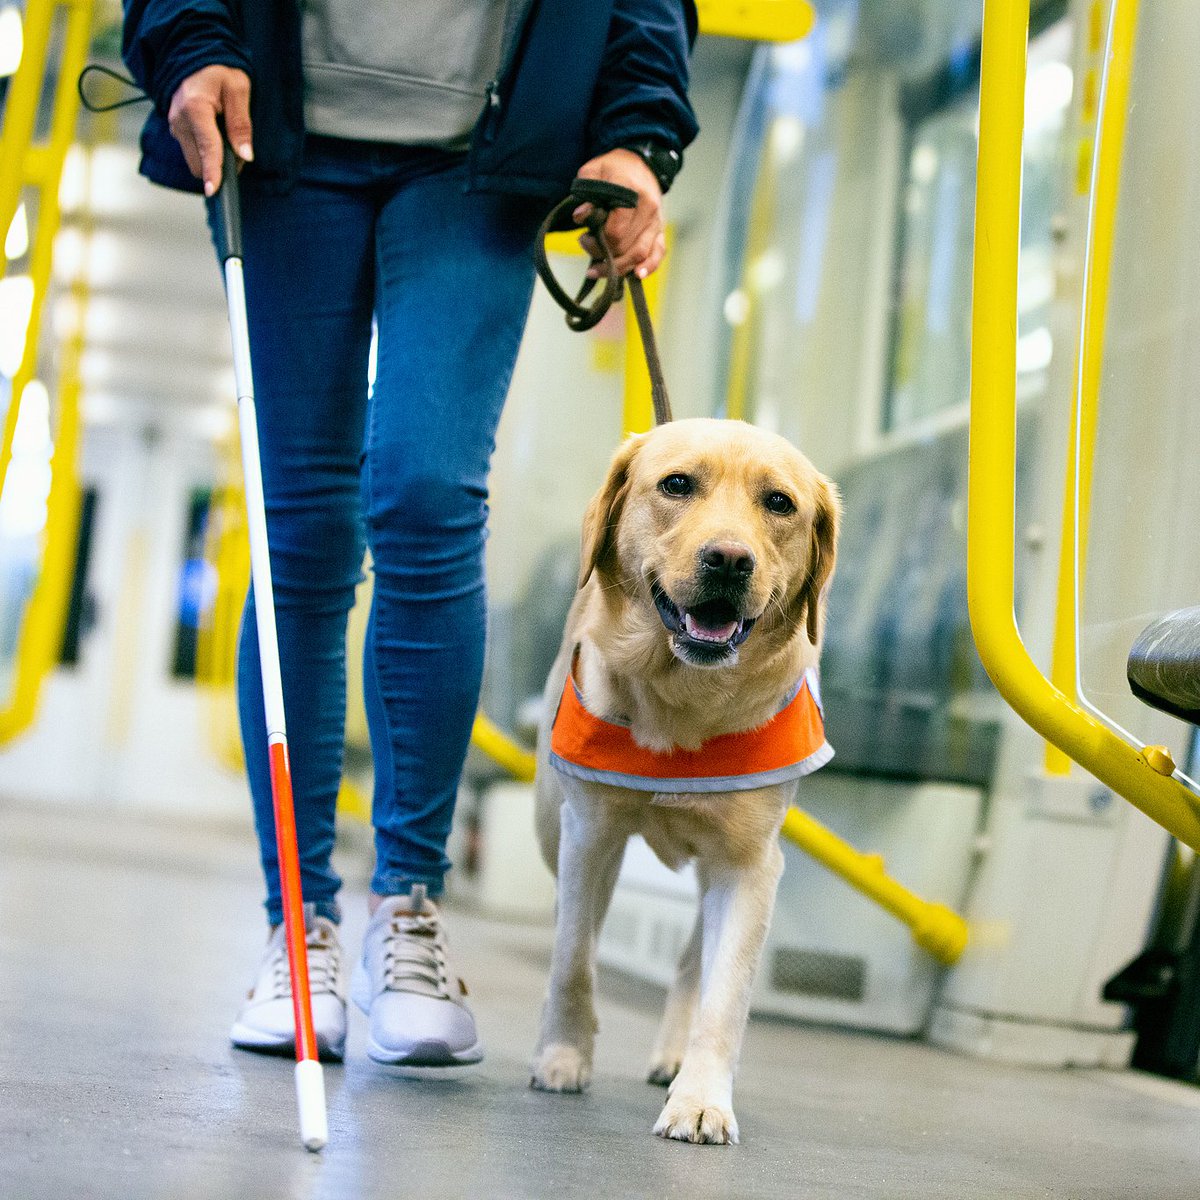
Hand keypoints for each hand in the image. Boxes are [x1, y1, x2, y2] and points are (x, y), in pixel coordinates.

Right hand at [167, 65, 252, 196]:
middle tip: (238, 149)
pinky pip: (192, 152)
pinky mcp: (176, 130)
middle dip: (220, 166)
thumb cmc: (219, 70)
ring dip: (213, 161)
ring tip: (227, 138)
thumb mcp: (238, 90)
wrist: (194, 56)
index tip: (213, 190)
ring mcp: (175, 126)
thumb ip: (241, 124)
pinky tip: (216, 137)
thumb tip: (245, 156)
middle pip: (199, 162)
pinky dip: (206, 153)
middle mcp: (180, 120)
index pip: (207, 147)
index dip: (212, 171)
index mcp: (195, 108)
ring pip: (195, 161)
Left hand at [574, 149, 664, 279]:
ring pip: (640, 254)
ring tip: (598, 270)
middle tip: (586, 247)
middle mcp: (648, 207)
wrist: (642, 163)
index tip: (583, 238)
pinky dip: (649, 267)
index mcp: (631, 191)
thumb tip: (580, 217)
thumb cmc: (613, 169)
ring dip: (619, 268)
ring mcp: (656, 220)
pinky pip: (658, 253)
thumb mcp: (593, 172)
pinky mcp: (660, 229)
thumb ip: (585, 194)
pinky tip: (637, 275)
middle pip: (626, 247)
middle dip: (604, 255)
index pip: (616, 231)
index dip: (597, 242)